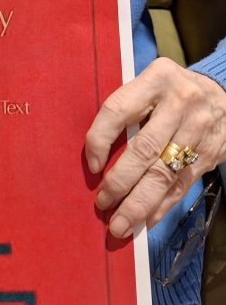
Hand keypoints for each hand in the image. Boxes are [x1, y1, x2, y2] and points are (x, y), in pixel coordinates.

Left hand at [85, 57, 225, 237]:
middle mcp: (180, 103)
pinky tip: (143, 222)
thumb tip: (94, 155)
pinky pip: (180, 186)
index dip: (100, 140)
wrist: (224, 94)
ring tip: (119, 225)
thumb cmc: (171, 92)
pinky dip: (160, 207)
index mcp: (157, 79)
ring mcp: (198, 129)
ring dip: (138, 204)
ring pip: (164, 174)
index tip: (92, 165)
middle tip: (102, 203)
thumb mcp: (150, 85)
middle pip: (144, 149)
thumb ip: (128, 109)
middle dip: (119, 182)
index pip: (119, 110)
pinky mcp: (209, 154)